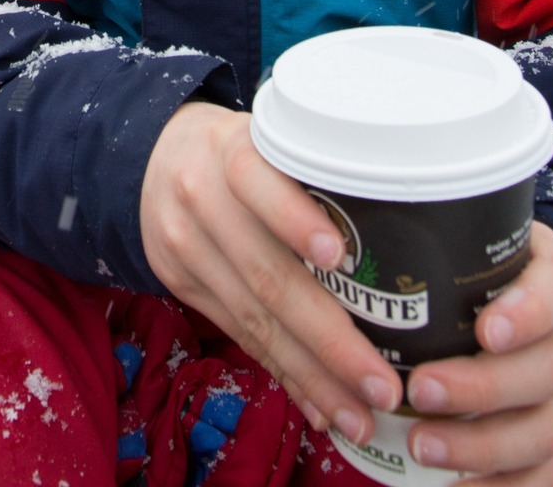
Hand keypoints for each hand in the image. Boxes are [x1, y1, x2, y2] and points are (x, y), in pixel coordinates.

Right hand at [141, 101, 403, 445]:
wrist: (151, 159)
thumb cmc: (239, 151)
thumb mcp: (267, 137)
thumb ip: (314, 170)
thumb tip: (400, 234)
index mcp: (230, 150)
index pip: (256, 178)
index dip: (295, 218)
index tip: (338, 255)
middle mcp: (202, 198)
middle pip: (266, 274)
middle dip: (329, 339)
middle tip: (382, 385)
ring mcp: (187, 246)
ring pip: (255, 320)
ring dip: (312, 375)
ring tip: (360, 415)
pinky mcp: (180, 284)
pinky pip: (239, 335)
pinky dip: (284, 373)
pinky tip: (320, 406)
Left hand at [400, 221, 552, 484]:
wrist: (521, 307)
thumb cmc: (472, 267)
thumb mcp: (464, 238)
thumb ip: (423, 235)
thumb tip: (342, 233)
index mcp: (549, 283)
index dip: (529, 313)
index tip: (486, 330)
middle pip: (546, 371)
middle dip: (484, 387)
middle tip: (422, 389)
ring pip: (544, 430)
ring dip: (481, 446)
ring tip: (421, 444)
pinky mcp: (548, 437)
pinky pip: (540, 474)